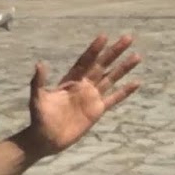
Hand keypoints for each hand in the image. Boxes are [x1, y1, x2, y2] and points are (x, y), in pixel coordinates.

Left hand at [23, 34, 140, 158]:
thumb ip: (39, 82)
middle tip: (128, 38)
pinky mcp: (97, 110)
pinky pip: (114, 99)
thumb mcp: (37, 98)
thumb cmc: (39, 118)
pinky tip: (137, 82)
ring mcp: (91, 97)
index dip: (94, 49)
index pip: (85, 61)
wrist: (46, 139)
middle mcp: (84, 85)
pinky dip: (125, 91)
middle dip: (114, 52)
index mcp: (71, 80)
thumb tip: (39, 64)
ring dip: (123, 68)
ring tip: (137, 56)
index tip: (104, 36)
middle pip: (102, 65)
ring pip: (111, 79)